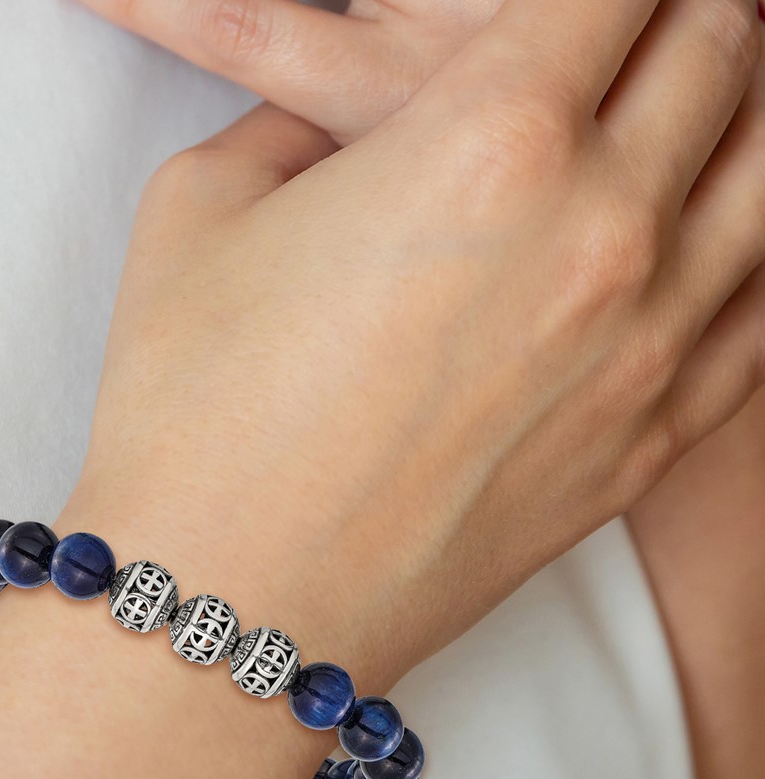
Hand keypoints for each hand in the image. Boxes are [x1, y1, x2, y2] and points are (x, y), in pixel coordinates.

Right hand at [68, 0, 764, 693]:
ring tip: (692, 112)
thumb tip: (331, 128)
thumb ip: (288, 126)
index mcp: (490, 139)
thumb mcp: (201, 211)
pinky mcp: (643, 449)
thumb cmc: (194, 412)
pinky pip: (759, 318)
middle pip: (717, 50)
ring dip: (740, 117)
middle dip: (690, 12)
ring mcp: (644, 351)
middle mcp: (600, 231)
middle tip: (648, 23)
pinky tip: (713, 240)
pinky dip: (752, 255)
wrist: (230, 596)